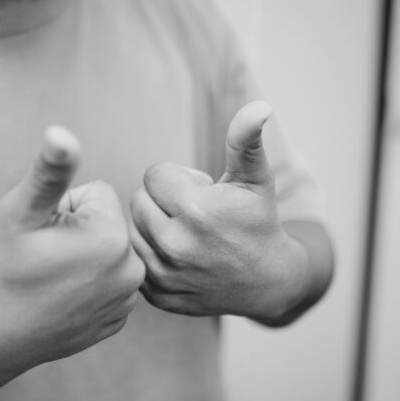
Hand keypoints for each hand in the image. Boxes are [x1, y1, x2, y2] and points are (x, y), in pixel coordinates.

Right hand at [0, 126, 144, 378]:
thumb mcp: (19, 213)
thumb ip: (49, 171)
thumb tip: (63, 132)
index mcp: (112, 238)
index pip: (96, 193)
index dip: (62, 208)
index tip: (42, 235)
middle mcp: (132, 271)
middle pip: (104, 222)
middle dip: (76, 231)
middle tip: (44, 259)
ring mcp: (127, 301)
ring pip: (106, 252)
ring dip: (83, 258)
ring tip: (50, 280)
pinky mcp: (118, 320)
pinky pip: (107, 281)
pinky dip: (87, 285)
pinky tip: (59, 300)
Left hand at [130, 101, 305, 319]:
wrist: (268, 282)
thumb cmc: (258, 221)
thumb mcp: (256, 179)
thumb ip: (246, 140)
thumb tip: (260, 106)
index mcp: (196, 210)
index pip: (154, 174)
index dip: (178, 179)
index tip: (202, 192)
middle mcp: (176, 244)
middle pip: (138, 200)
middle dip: (163, 201)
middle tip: (193, 213)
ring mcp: (166, 274)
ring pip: (132, 229)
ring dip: (153, 226)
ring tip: (185, 233)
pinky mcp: (158, 294)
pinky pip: (134, 258)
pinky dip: (150, 253)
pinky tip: (178, 255)